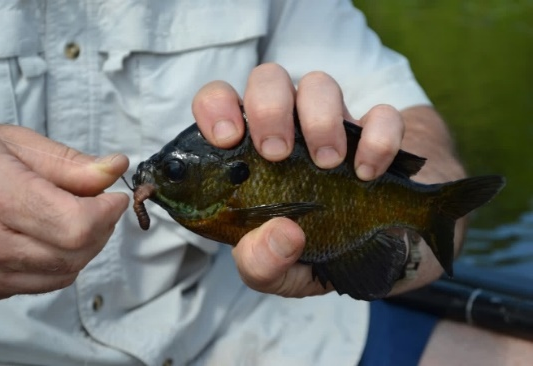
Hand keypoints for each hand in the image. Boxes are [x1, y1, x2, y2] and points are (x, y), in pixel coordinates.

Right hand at [0, 123, 128, 302]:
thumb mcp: (12, 144)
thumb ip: (68, 163)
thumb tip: (115, 169)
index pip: (77, 225)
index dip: (107, 212)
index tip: (114, 197)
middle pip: (76, 252)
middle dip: (102, 227)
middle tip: (99, 204)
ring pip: (64, 272)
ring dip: (85, 246)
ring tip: (74, 217)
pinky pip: (42, 284)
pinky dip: (61, 262)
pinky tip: (51, 237)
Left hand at [192, 63, 406, 296]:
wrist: (369, 254)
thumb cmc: (306, 251)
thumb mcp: (275, 271)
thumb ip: (262, 261)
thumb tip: (283, 234)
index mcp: (248, 151)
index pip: (218, 100)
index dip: (216, 107)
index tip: (229, 140)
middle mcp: (287, 127)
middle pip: (268, 78)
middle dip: (269, 108)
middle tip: (277, 154)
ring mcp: (332, 126)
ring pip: (320, 84)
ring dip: (321, 120)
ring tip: (327, 164)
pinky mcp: (376, 135)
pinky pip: (383, 114)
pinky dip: (377, 139)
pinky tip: (366, 174)